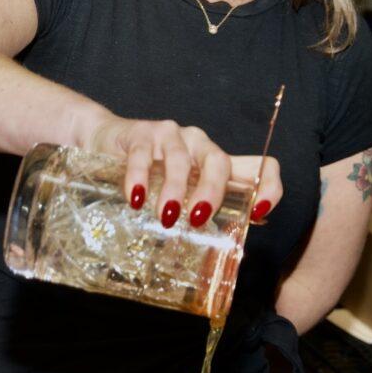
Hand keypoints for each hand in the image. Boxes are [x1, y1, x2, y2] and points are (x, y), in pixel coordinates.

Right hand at [81, 116, 282, 227]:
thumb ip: (199, 208)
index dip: (268, 185)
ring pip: (180, 160)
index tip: (257, 212)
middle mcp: (199, 144)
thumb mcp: (177, 189)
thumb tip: (231, 238)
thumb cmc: (148, 171)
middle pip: (219, 162)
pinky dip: (139, 178)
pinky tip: (136, 198)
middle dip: (212, 191)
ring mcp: (171, 136)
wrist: (103, 139)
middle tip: (198, 218)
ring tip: (167, 216)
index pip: (258, 165)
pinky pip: (142, 155)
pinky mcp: (141, 133)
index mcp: (215, 161)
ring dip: (175, 190)